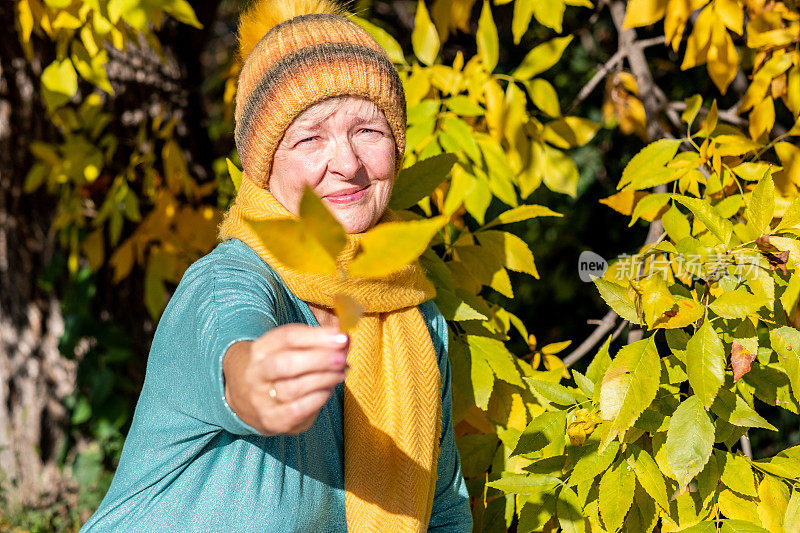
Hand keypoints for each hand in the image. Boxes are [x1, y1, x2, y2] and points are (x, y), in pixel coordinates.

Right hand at [223, 324, 348, 435]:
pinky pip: (296, 411)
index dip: (317, 337)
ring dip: (323, 379)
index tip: (342, 337)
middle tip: (342, 358)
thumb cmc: (280, 368)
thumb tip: (346, 339)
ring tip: (340, 373)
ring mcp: (260, 399)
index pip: (288, 337)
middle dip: (319, 360)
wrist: (247, 398)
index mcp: (261, 349)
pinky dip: (317, 399)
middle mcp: (256, 373)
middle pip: (286, 363)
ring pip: (292, 388)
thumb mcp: (291, 349)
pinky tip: (329, 390)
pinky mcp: (270, 420)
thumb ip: (318, 342)